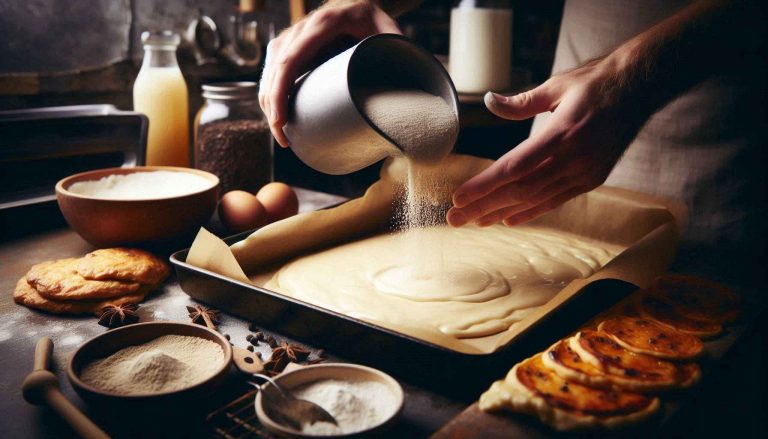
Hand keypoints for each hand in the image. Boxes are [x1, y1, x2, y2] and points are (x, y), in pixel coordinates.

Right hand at [259, 0, 400, 146]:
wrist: (360, 3)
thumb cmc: (376, 21)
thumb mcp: (389, 34)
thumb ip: (396, 61)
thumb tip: (407, 100)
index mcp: (323, 24)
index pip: (290, 60)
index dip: (280, 93)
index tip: (281, 121)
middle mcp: (301, 28)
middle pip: (275, 70)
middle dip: (272, 107)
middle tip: (283, 139)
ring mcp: (291, 36)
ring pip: (269, 72)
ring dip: (269, 104)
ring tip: (283, 134)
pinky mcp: (289, 46)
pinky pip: (272, 71)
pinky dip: (271, 95)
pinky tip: (277, 116)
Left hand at [446, 55, 651, 227]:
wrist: (641, 88)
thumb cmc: (595, 84)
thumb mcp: (557, 85)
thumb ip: (521, 101)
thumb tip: (489, 101)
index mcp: (561, 134)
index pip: (514, 168)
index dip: (485, 185)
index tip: (459, 197)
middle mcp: (573, 159)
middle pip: (519, 190)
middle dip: (484, 206)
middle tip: (455, 219)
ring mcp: (584, 173)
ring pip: (536, 200)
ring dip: (502, 213)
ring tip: (475, 223)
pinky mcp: (593, 179)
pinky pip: (556, 201)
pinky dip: (531, 212)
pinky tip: (509, 220)